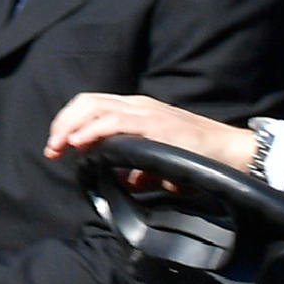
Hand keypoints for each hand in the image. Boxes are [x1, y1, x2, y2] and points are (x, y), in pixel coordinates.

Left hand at [43, 90, 260, 176]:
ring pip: (95, 107)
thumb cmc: (198, 157)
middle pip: (86, 102)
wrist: (231, 152)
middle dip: (62, 123)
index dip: (69, 123)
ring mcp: (146, 112)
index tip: (56, 147)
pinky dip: (93, 130)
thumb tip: (122, 181)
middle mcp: (137, 105)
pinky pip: (116, 121)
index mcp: (136, 110)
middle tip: (52, 149)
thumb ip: (139, 171)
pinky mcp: (156, 123)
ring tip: (58, 146)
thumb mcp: (160, 163)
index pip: (91, 106)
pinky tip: (80, 143)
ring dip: (70, 126)